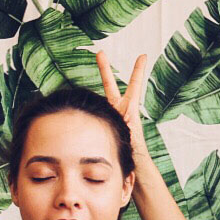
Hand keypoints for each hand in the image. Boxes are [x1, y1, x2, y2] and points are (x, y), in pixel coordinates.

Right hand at [95, 49, 153, 168]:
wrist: (129, 166)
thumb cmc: (135, 154)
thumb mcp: (134, 141)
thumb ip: (130, 134)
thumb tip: (125, 137)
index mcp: (129, 110)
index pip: (135, 86)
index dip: (138, 71)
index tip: (143, 56)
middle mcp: (117, 110)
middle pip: (110, 85)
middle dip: (104, 69)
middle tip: (99, 52)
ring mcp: (108, 115)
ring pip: (98, 99)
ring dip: (90, 95)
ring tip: (85, 76)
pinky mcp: (101, 121)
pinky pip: (93, 114)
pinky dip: (85, 114)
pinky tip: (75, 114)